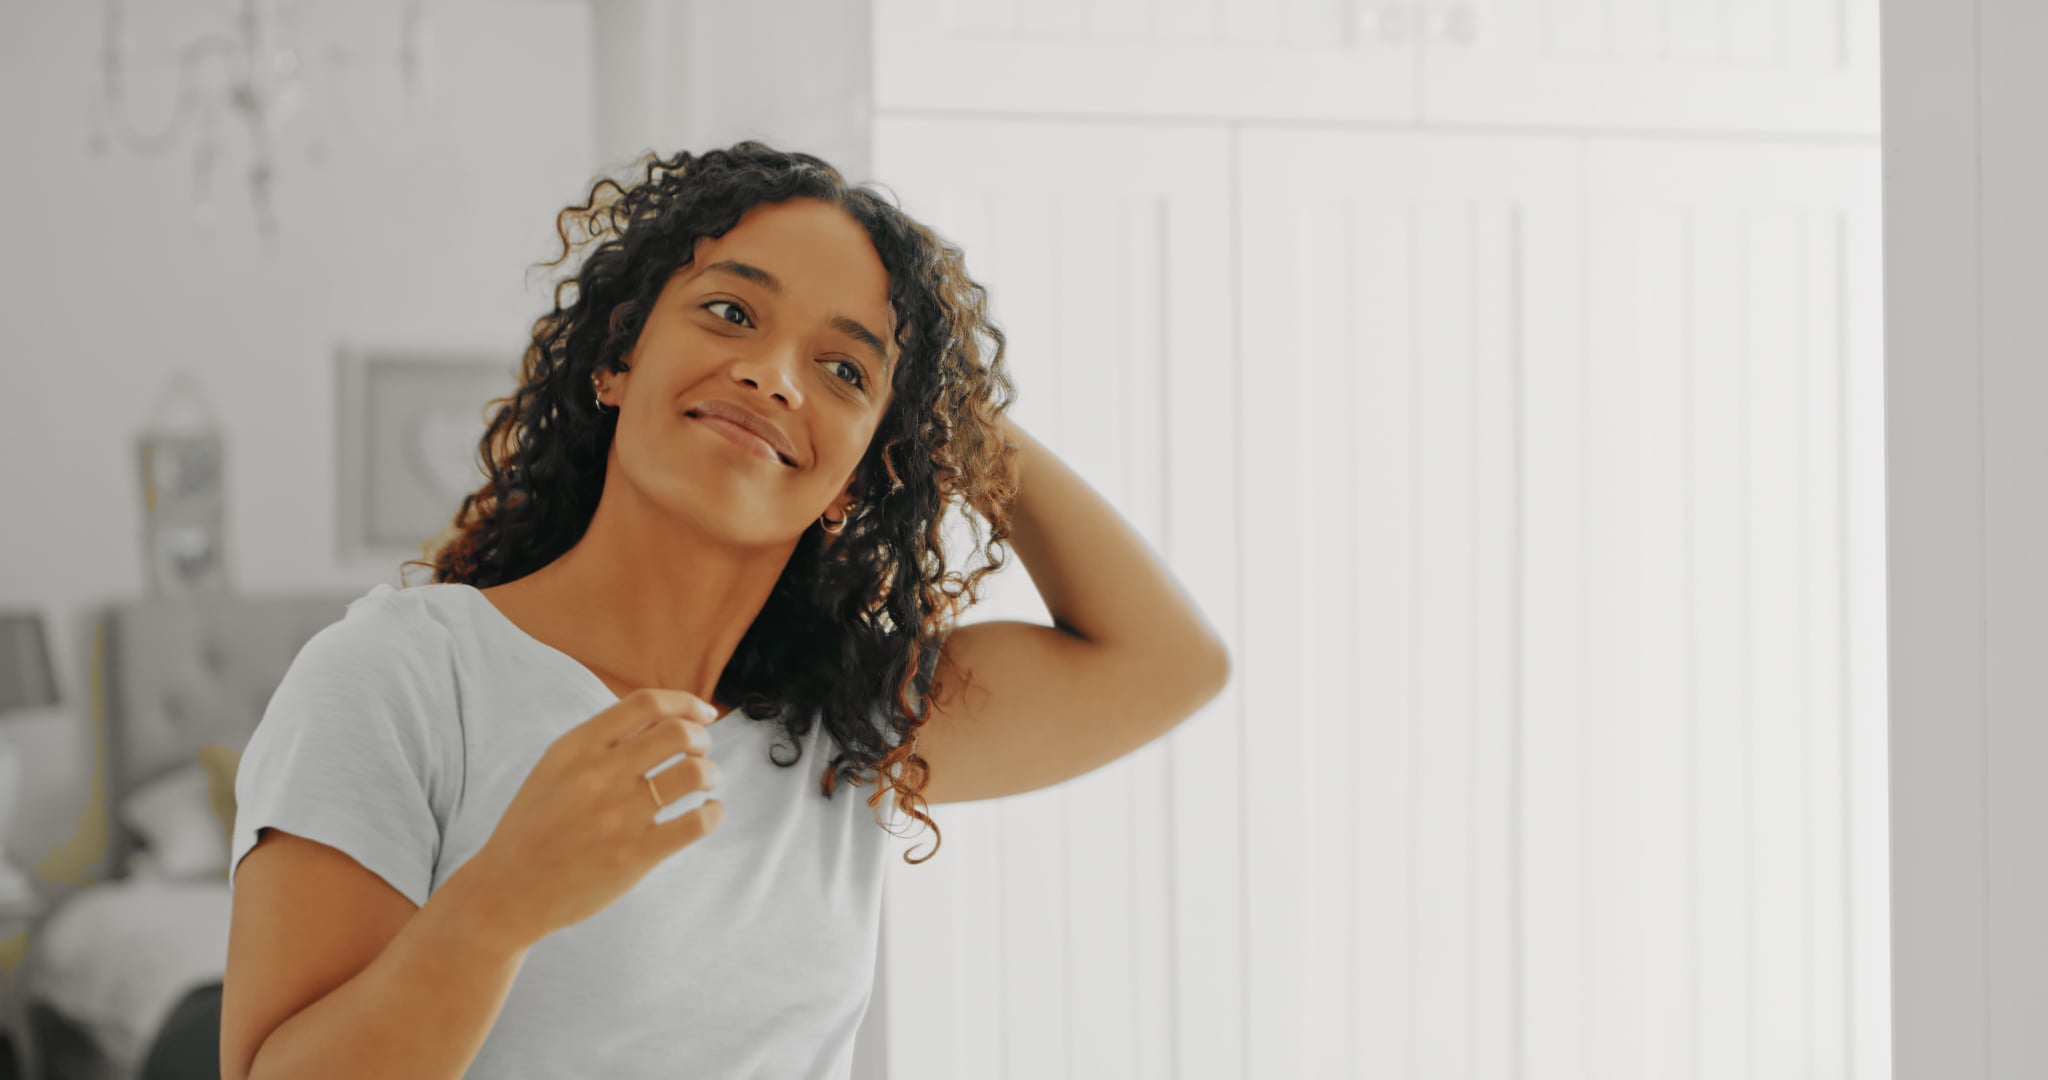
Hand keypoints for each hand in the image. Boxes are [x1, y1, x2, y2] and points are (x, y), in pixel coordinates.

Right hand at [460, 688, 725, 947]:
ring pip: (694, 773)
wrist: (507, 892)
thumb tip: (662, 716)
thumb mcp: (555, 769)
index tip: (704, 714)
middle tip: (702, 753)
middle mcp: (598, 776)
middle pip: (678, 733)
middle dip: (702, 739)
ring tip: (706, 783)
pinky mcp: (634, 856)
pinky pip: (696, 823)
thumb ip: (603, 741)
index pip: (645, 703)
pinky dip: (714, 813)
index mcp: (576, 748)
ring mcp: (617, 817)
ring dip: (711, 773)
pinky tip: (709, 813)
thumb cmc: (535, 827)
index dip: (686, 702)